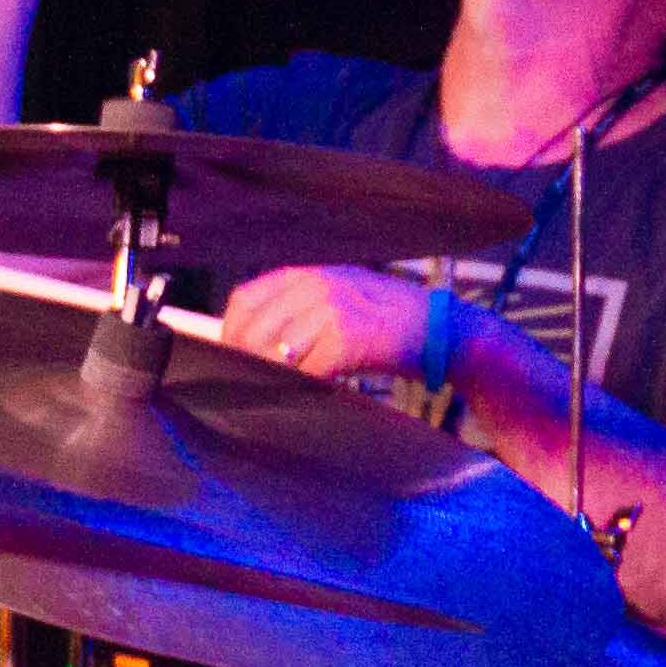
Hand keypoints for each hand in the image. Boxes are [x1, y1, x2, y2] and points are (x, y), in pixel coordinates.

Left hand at [218, 265, 437, 383]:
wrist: (435, 327)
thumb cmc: (383, 318)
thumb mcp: (335, 297)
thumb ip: (294, 310)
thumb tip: (246, 341)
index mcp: (306, 275)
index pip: (245, 299)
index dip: (230, 332)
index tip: (230, 356)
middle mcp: (315, 286)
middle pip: (254, 331)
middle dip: (246, 363)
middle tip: (247, 386)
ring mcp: (331, 311)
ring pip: (276, 354)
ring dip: (273, 378)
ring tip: (278, 391)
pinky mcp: (347, 339)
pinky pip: (307, 371)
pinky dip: (302, 386)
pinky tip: (310, 391)